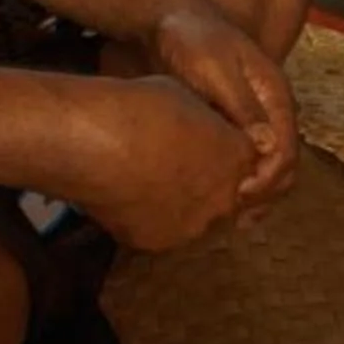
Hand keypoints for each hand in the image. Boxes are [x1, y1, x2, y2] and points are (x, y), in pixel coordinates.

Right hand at [70, 76, 261, 253]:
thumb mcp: (189, 101)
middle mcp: (223, 198)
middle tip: (176, 164)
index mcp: (237, 157)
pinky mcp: (157, 242)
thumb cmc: (140, 107)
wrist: (95, 141)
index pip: (248, 164)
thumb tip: (205, 132)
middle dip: (208, 183)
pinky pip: (160, 230)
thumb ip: (208, 125)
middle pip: (226, 197)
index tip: (205, 144)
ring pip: (195, 218)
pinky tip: (128, 195)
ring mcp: (191, 226)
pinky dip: (148, 218)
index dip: (227, 154)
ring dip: (181, 204)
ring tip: (147, 179)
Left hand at [151, 5, 298, 205]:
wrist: (170, 20)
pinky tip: (219, 199)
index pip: (287, 147)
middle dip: (266, 191)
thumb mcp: (215, 70)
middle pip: (284, 161)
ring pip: (268, 164)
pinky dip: (240, 181)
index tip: (241, 195)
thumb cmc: (192, 40)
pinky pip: (247, 158)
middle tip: (236, 215)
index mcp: (274, 93)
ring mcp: (254, 117)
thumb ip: (242, 105)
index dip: (269, 177)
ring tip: (231, 218)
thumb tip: (268, 146)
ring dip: (256, 192)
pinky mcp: (234, 123)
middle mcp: (270, 108)